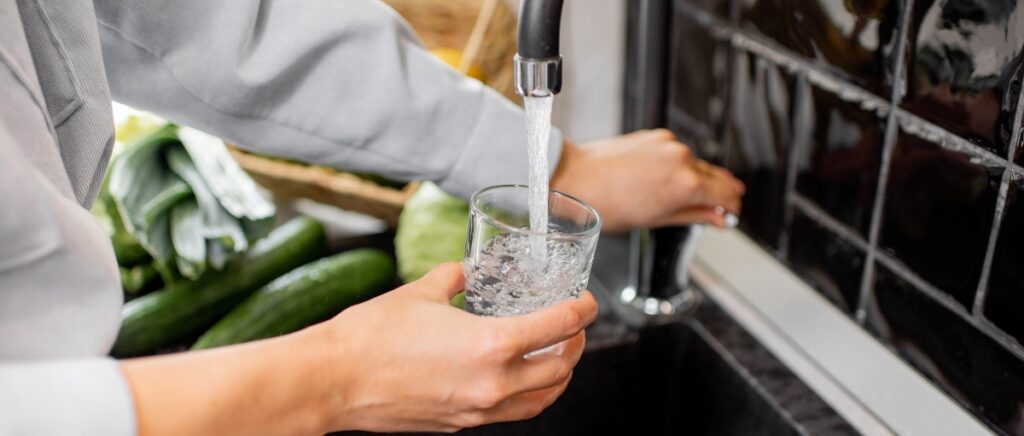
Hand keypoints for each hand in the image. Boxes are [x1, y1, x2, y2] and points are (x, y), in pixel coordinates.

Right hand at [315, 263, 598, 432]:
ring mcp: (478, 410)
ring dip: (559, 376)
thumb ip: (451, 279)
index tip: (586, 301)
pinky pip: (511, 413)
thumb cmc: (371, 336)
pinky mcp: (461, 424)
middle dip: (576, 343)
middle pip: (561, 367)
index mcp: (491, 345)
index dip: (582, 310)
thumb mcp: (419, 292)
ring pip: (543, 399)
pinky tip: (520, 380)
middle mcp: (493, 384)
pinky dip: (529, 396)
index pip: (558, 327)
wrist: (333, 381)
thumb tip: (462, 272)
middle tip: (574, 325)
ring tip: (557, 355)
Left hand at [551, 129, 745, 231]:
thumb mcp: (656, 220)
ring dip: (698, 178)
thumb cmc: (608, 204)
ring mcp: (668, 144)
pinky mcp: (655, 136)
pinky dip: (679, 165)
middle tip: (719, 207)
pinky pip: (676, 152)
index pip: (726, 194)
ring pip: (695, 164)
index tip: (731, 212)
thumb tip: (716, 218)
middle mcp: (682, 159)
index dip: (732, 205)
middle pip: (714, 177)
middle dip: (719, 192)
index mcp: (686, 184)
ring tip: (687, 196)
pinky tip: (667, 179)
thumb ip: (693, 216)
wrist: (577, 179)